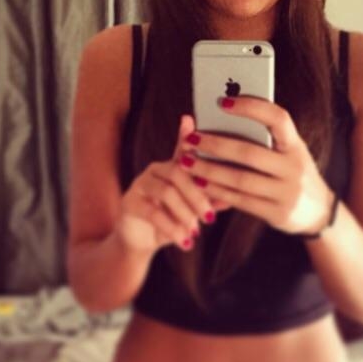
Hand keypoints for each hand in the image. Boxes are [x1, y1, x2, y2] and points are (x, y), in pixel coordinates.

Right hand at [115, 115, 231, 254]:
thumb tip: (233, 196)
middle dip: (197, 196)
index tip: (190, 119)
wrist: (142, 242)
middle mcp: (156, 170)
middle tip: (210, 217)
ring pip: (166, 192)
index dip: (185, 135)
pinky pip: (152, 212)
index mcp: (173, 167)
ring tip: (195, 231)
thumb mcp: (193, 211)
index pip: (182, 149)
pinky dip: (171, 228)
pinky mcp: (129, 202)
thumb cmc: (172, 221)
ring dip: (184, 214)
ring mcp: (140, 184)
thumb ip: (210, 200)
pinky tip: (184, 242)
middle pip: (179, 173)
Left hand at [178, 96, 333, 235]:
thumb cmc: (292, 175)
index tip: (222, 102)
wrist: (318, 214)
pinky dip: (217, 191)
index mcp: (296, 145)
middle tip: (190, 139)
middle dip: (215, 145)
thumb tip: (220, 123)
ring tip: (186, 162)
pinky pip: (241, 201)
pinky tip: (200, 184)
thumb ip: (265, 142)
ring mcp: (287, 192)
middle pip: (249, 153)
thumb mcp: (288, 154)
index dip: (251, 107)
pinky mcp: (277, 213)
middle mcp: (294, 167)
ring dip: (209, 171)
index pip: (278, 119)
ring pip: (240, 179)